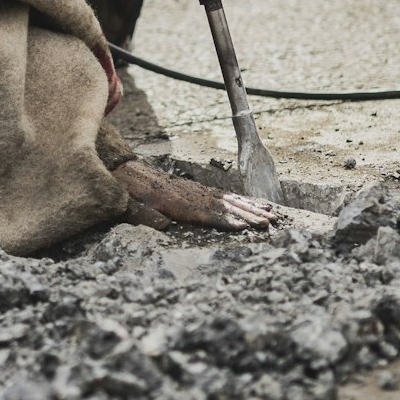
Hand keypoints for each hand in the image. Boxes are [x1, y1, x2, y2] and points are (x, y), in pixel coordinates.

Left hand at [114, 159, 277, 231]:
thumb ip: (146, 216)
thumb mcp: (130, 207)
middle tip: (269, 224)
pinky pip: (224, 195)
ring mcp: (197, 191)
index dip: (225, 220)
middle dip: (248, 215)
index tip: (244, 227)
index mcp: (176, 202)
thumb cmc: (131, 195)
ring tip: (271, 215)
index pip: (205, 213)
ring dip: (251, 208)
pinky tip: (255, 204)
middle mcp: (191, 195)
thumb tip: (165, 225)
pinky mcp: (199, 190)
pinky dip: (242, 200)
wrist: (129, 173)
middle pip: (224, 206)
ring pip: (228, 200)